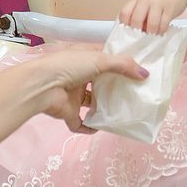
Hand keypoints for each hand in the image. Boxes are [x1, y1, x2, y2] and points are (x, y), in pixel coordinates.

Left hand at [24, 46, 147, 132]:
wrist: (41, 87)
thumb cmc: (68, 66)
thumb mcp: (99, 60)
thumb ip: (123, 66)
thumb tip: (145, 74)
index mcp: (83, 58)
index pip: (104, 59)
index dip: (119, 63)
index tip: (137, 70)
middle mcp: (78, 76)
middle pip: (100, 82)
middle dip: (114, 87)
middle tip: (135, 92)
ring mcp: (73, 96)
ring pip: (91, 102)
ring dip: (104, 107)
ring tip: (124, 110)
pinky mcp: (68, 113)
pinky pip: (81, 123)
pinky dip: (90, 127)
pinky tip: (103, 128)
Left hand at [119, 0, 186, 33]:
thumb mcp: (146, 2)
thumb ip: (138, 14)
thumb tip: (133, 33)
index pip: (124, 13)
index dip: (125, 25)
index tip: (129, 33)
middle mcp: (145, 0)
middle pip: (136, 20)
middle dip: (138, 32)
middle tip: (141, 38)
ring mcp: (158, 4)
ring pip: (151, 24)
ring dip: (151, 33)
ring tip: (152, 36)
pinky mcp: (169, 10)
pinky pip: (163, 25)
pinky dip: (161, 31)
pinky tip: (161, 32)